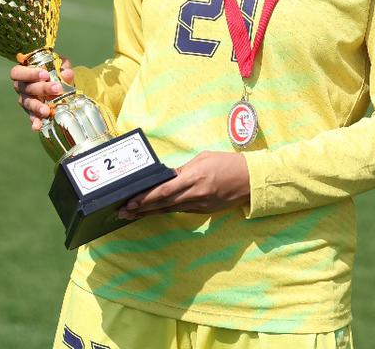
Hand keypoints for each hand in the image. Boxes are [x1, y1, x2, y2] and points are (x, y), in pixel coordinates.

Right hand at [10, 58, 72, 131]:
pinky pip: (32, 116)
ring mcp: (25, 100)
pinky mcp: (31, 111)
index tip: (45, 74)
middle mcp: (21, 87)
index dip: (29, 74)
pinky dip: (35, 121)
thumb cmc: (54, 70)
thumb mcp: (59, 65)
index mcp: (23, 72)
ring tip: (47, 111)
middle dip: (41, 88)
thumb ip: (63, 67)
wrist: (57, 83)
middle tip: (57, 89)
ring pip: (28, 103)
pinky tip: (37, 126)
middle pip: (26, 88)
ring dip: (37, 107)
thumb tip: (66, 74)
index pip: (18, 72)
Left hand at [118, 151, 249, 218]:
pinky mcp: (204, 211)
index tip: (130, 201)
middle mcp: (195, 194)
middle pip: (163, 204)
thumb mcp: (202, 159)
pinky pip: (181, 210)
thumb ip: (183, 170)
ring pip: (170, 210)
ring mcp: (200, 205)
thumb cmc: (227, 163)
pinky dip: (166, 211)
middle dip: (142, 208)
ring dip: (150, 212)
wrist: (251, 179)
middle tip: (123, 212)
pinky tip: (153, 212)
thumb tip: (166, 177)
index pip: (164, 191)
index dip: (146, 198)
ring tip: (132, 215)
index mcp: (194, 178)